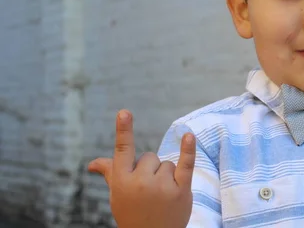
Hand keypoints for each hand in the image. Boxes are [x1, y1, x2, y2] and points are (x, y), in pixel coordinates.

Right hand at [88, 110, 195, 227]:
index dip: (124, 130)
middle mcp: (140, 182)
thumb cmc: (133, 213)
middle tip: (149, 193)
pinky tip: (189, 137)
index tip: (124, 111)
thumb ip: (110, 173)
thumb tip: (92, 163)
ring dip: (166, 176)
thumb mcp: (118, 195)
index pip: (123, 151)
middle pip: (150, 157)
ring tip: (161, 197)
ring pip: (167, 163)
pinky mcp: (181, 191)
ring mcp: (161, 187)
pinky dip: (189, 150)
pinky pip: (186, 165)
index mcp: (122, 181)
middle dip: (151, 170)